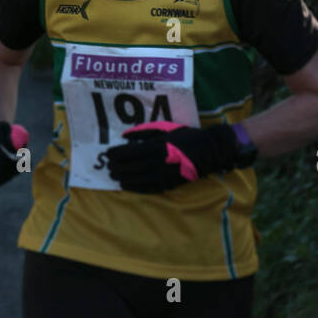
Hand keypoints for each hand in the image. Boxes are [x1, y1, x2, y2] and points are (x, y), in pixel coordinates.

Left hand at [106, 122, 239, 192]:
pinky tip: (126, 186)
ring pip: (136, 179)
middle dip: (117, 167)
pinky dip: (134, 187)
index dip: (116, 154)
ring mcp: (163, 175)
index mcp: (156, 147)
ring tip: (114, 176)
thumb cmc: (185, 136)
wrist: (208, 151)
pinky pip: (147, 188)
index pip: (129, 152)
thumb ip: (144, 131)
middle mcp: (158, 163)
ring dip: (122, 178)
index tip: (108, 153)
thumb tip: (125, 136)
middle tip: (108, 166)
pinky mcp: (168, 184)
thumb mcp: (165, 128)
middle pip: (130, 167)